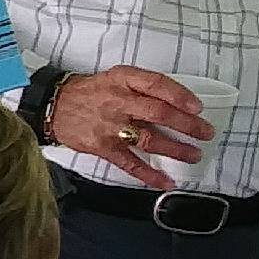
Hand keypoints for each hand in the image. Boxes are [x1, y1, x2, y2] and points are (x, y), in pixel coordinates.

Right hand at [50, 67, 210, 191]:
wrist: (52, 105)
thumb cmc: (89, 92)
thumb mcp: (114, 78)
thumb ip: (141, 87)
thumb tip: (177, 103)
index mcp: (122, 80)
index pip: (157, 84)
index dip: (180, 96)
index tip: (198, 107)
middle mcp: (117, 101)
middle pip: (159, 113)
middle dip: (187, 125)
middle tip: (205, 133)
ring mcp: (109, 126)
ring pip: (149, 139)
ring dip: (175, 149)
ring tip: (193, 155)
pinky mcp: (102, 146)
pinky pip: (129, 162)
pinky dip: (148, 174)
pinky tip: (165, 181)